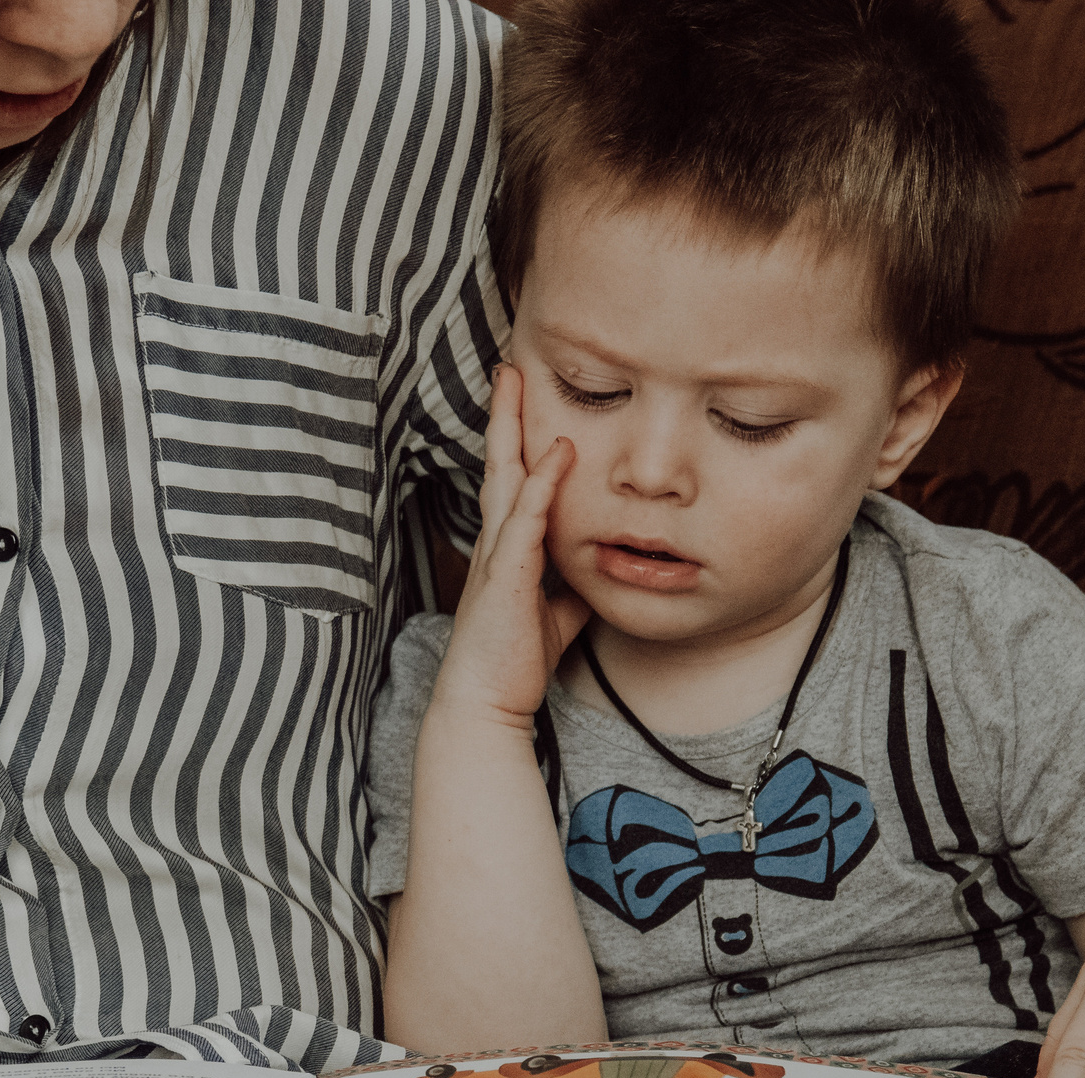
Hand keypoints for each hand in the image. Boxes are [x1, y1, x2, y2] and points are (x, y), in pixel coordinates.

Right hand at [432, 363, 590, 728]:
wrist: (485, 703)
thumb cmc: (511, 663)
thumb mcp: (556, 618)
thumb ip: (572, 588)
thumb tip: (599, 573)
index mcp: (507, 551)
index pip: (513, 483)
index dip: (518, 442)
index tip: (523, 402)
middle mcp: (497, 544)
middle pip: (500, 465)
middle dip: (504, 416)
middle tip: (508, 368)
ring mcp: (498, 556)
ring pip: (506, 478)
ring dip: (512, 430)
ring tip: (516, 384)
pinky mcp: (507, 575)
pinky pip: (526, 518)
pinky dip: (543, 482)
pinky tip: (556, 451)